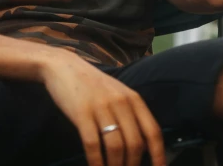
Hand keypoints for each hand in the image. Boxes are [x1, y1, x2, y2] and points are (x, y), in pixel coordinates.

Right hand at [40, 53, 165, 165]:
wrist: (63, 67)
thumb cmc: (92, 84)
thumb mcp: (118, 94)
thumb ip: (130, 114)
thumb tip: (142, 146)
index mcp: (134, 99)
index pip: (153, 131)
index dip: (159, 155)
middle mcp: (121, 103)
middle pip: (135, 144)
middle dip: (132, 165)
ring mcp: (101, 107)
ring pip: (116, 147)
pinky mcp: (82, 113)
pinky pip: (93, 144)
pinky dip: (96, 162)